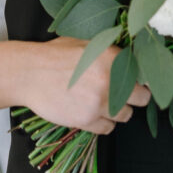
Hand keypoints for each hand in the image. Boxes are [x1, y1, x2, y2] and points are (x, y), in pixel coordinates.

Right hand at [23, 36, 149, 134]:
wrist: (29, 73)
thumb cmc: (54, 56)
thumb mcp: (85, 44)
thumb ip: (109, 54)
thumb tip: (130, 62)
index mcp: (112, 56)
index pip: (144, 75)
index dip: (141, 80)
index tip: (137, 82)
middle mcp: (110, 79)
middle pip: (141, 98)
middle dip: (133, 97)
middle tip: (123, 94)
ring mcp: (99, 102)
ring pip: (125, 115)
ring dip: (117, 111)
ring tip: (101, 102)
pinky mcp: (87, 120)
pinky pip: (107, 128)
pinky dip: (102, 123)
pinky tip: (91, 112)